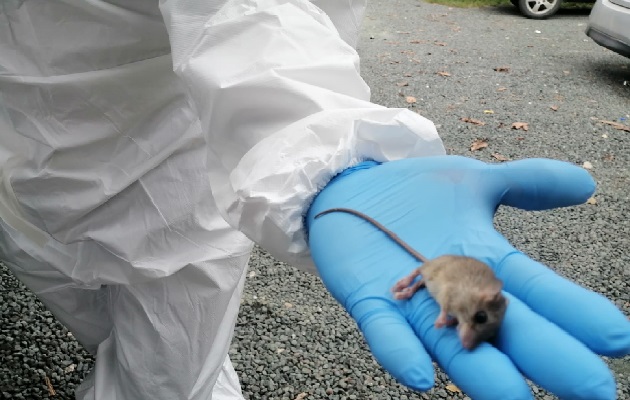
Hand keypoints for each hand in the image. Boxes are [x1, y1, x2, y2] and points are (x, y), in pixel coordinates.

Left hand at [307, 156, 629, 399]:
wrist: (349, 188)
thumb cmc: (413, 192)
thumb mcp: (475, 182)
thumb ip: (526, 183)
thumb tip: (586, 184)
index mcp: (486, 264)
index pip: (539, 291)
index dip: (574, 312)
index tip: (616, 339)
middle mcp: (456, 293)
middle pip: (505, 329)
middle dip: (547, 356)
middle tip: (591, 390)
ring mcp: (411, 301)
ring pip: (449, 344)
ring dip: (480, 372)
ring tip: (513, 398)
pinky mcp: (368, 298)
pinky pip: (385, 331)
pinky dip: (400, 351)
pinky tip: (418, 375)